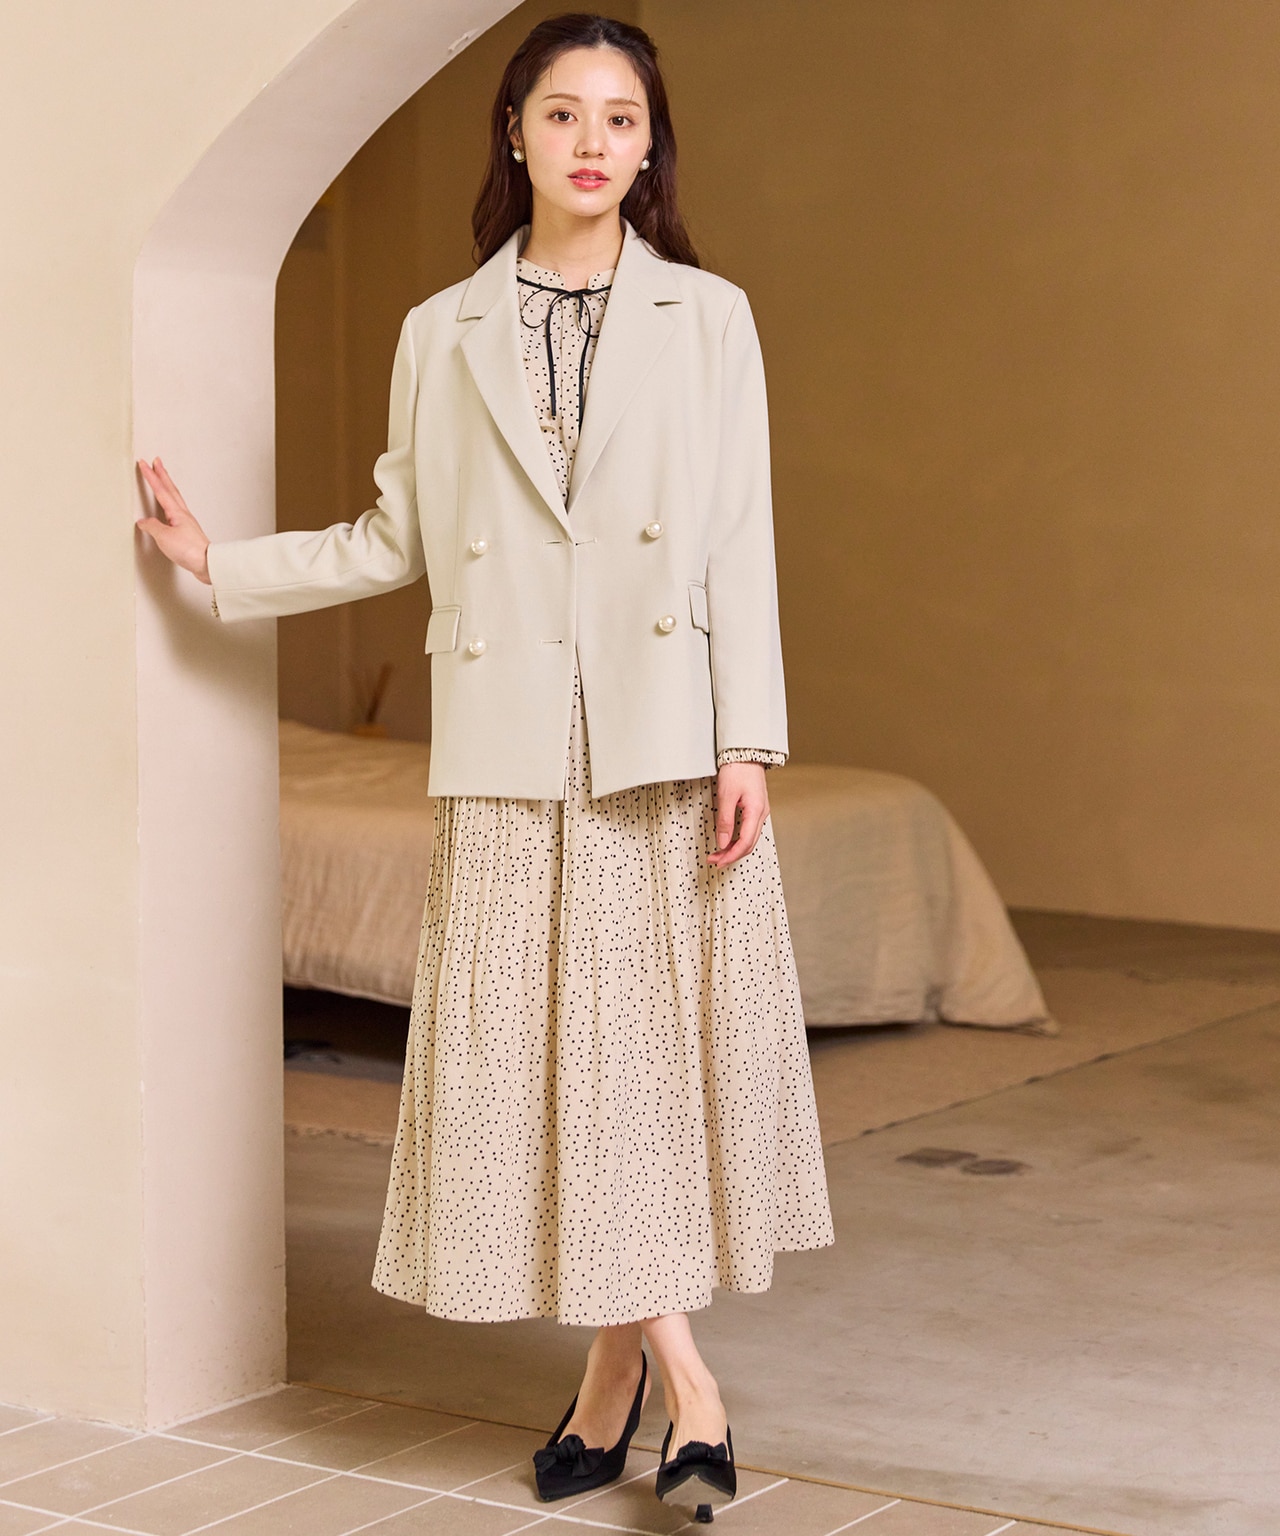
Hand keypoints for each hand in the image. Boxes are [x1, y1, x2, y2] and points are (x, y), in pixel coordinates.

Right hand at [136, 457, 211, 582]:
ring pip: (175, 499)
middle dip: (162, 475)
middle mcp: (183, 514)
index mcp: (176, 512)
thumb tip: (144, 522)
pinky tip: (167, 509)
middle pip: (171, 490)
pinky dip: (170, 503)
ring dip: (168, 486)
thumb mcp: (164, 537)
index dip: (151, 476)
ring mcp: (186, 522)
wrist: (207, 563)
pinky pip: (176, 511)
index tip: (144, 463)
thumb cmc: (189, 550)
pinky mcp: (188, 532)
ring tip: (163, 479)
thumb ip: (152, 527)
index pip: (160, 490)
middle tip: (157, 462)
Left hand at [707, 762, 768, 868]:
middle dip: (731, 855)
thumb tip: (722, 842)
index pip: (744, 843)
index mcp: (756, 812)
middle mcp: (761, 814)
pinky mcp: (755, 808)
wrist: (746, 753)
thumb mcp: (726, 795)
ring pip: (749, 839)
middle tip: (715, 861)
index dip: (730, 855)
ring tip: (719, 853)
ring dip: (734, 848)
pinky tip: (728, 841)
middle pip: (748, 844)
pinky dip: (738, 839)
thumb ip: (724, 821)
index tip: (717, 861)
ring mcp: (760, 811)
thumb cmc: (737, 769)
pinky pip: (749, 830)